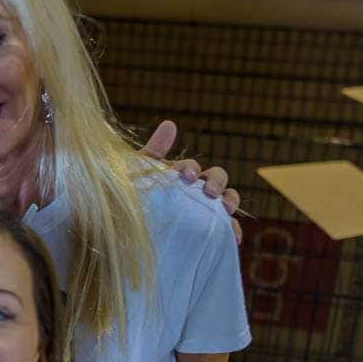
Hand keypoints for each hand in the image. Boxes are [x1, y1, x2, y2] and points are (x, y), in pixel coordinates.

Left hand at [142, 119, 242, 242]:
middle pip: (215, 179)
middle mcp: (195, 191)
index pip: (192, 167)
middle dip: (216, 181)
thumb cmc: (132, 202)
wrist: (128, 238)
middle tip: (209, 191)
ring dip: (230, 199)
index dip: (192, 168)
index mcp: (178, 177)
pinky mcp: (208, 232)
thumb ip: (152, 153)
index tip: (187, 176)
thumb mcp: (135, 176)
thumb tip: (171, 124)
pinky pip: (226, 230)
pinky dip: (233, 230)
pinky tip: (234, 237)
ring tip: (226, 209)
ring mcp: (203, 211)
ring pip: (226, 200)